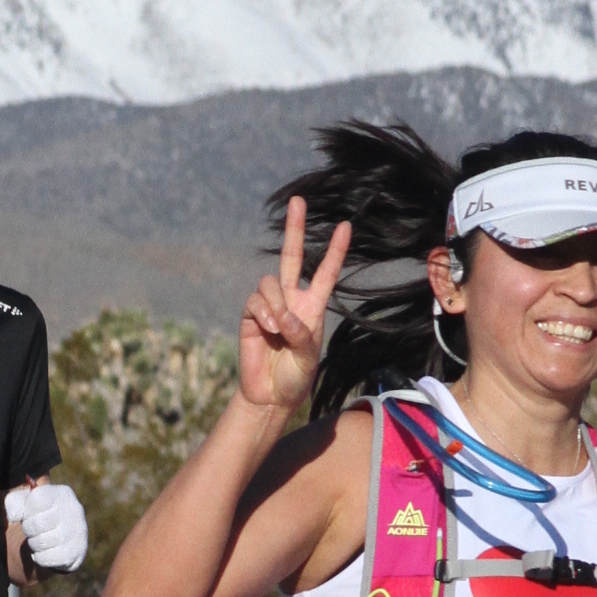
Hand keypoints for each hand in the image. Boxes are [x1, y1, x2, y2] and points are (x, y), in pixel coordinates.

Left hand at [5, 480, 88, 572]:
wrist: (62, 539)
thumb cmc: (39, 516)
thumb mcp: (25, 502)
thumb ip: (14, 502)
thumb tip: (14, 516)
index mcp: (62, 493)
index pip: (37, 499)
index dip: (27, 510)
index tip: (29, 513)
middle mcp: (74, 510)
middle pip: (37, 523)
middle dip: (28, 529)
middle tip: (32, 529)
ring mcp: (77, 532)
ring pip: (41, 542)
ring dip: (34, 544)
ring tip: (39, 540)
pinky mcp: (76, 553)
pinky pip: (46, 558)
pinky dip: (40, 557)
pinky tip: (46, 551)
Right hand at [238, 196, 351, 416]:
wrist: (270, 395)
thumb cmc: (295, 377)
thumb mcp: (307, 357)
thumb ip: (300, 334)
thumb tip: (283, 315)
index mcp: (313, 307)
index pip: (325, 273)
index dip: (334, 251)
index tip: (345, 226)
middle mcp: (291, 300)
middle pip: (291, 256)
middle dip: (294, 229)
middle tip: (297, 201)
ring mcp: (269, 306)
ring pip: (269, 282)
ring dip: (276, 304)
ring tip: (279, 329)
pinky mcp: (250, 315)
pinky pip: (255, 301)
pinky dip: (264, 313)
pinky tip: (269, 330)